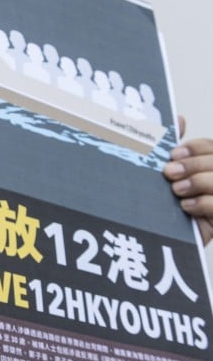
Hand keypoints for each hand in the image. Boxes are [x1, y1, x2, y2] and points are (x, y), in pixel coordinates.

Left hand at [163, 116, 212, 245]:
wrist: (154, 241)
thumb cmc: (158, 203)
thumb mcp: (162, 174)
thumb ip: (170, 147)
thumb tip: (179, 118)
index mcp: (205, 166)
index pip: (211, 147)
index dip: (195, 148)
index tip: (173, 153)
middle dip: (193, 165)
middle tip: (169, 172)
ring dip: (198, 183)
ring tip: (176, 190)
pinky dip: (203, 204)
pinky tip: (185, 206)